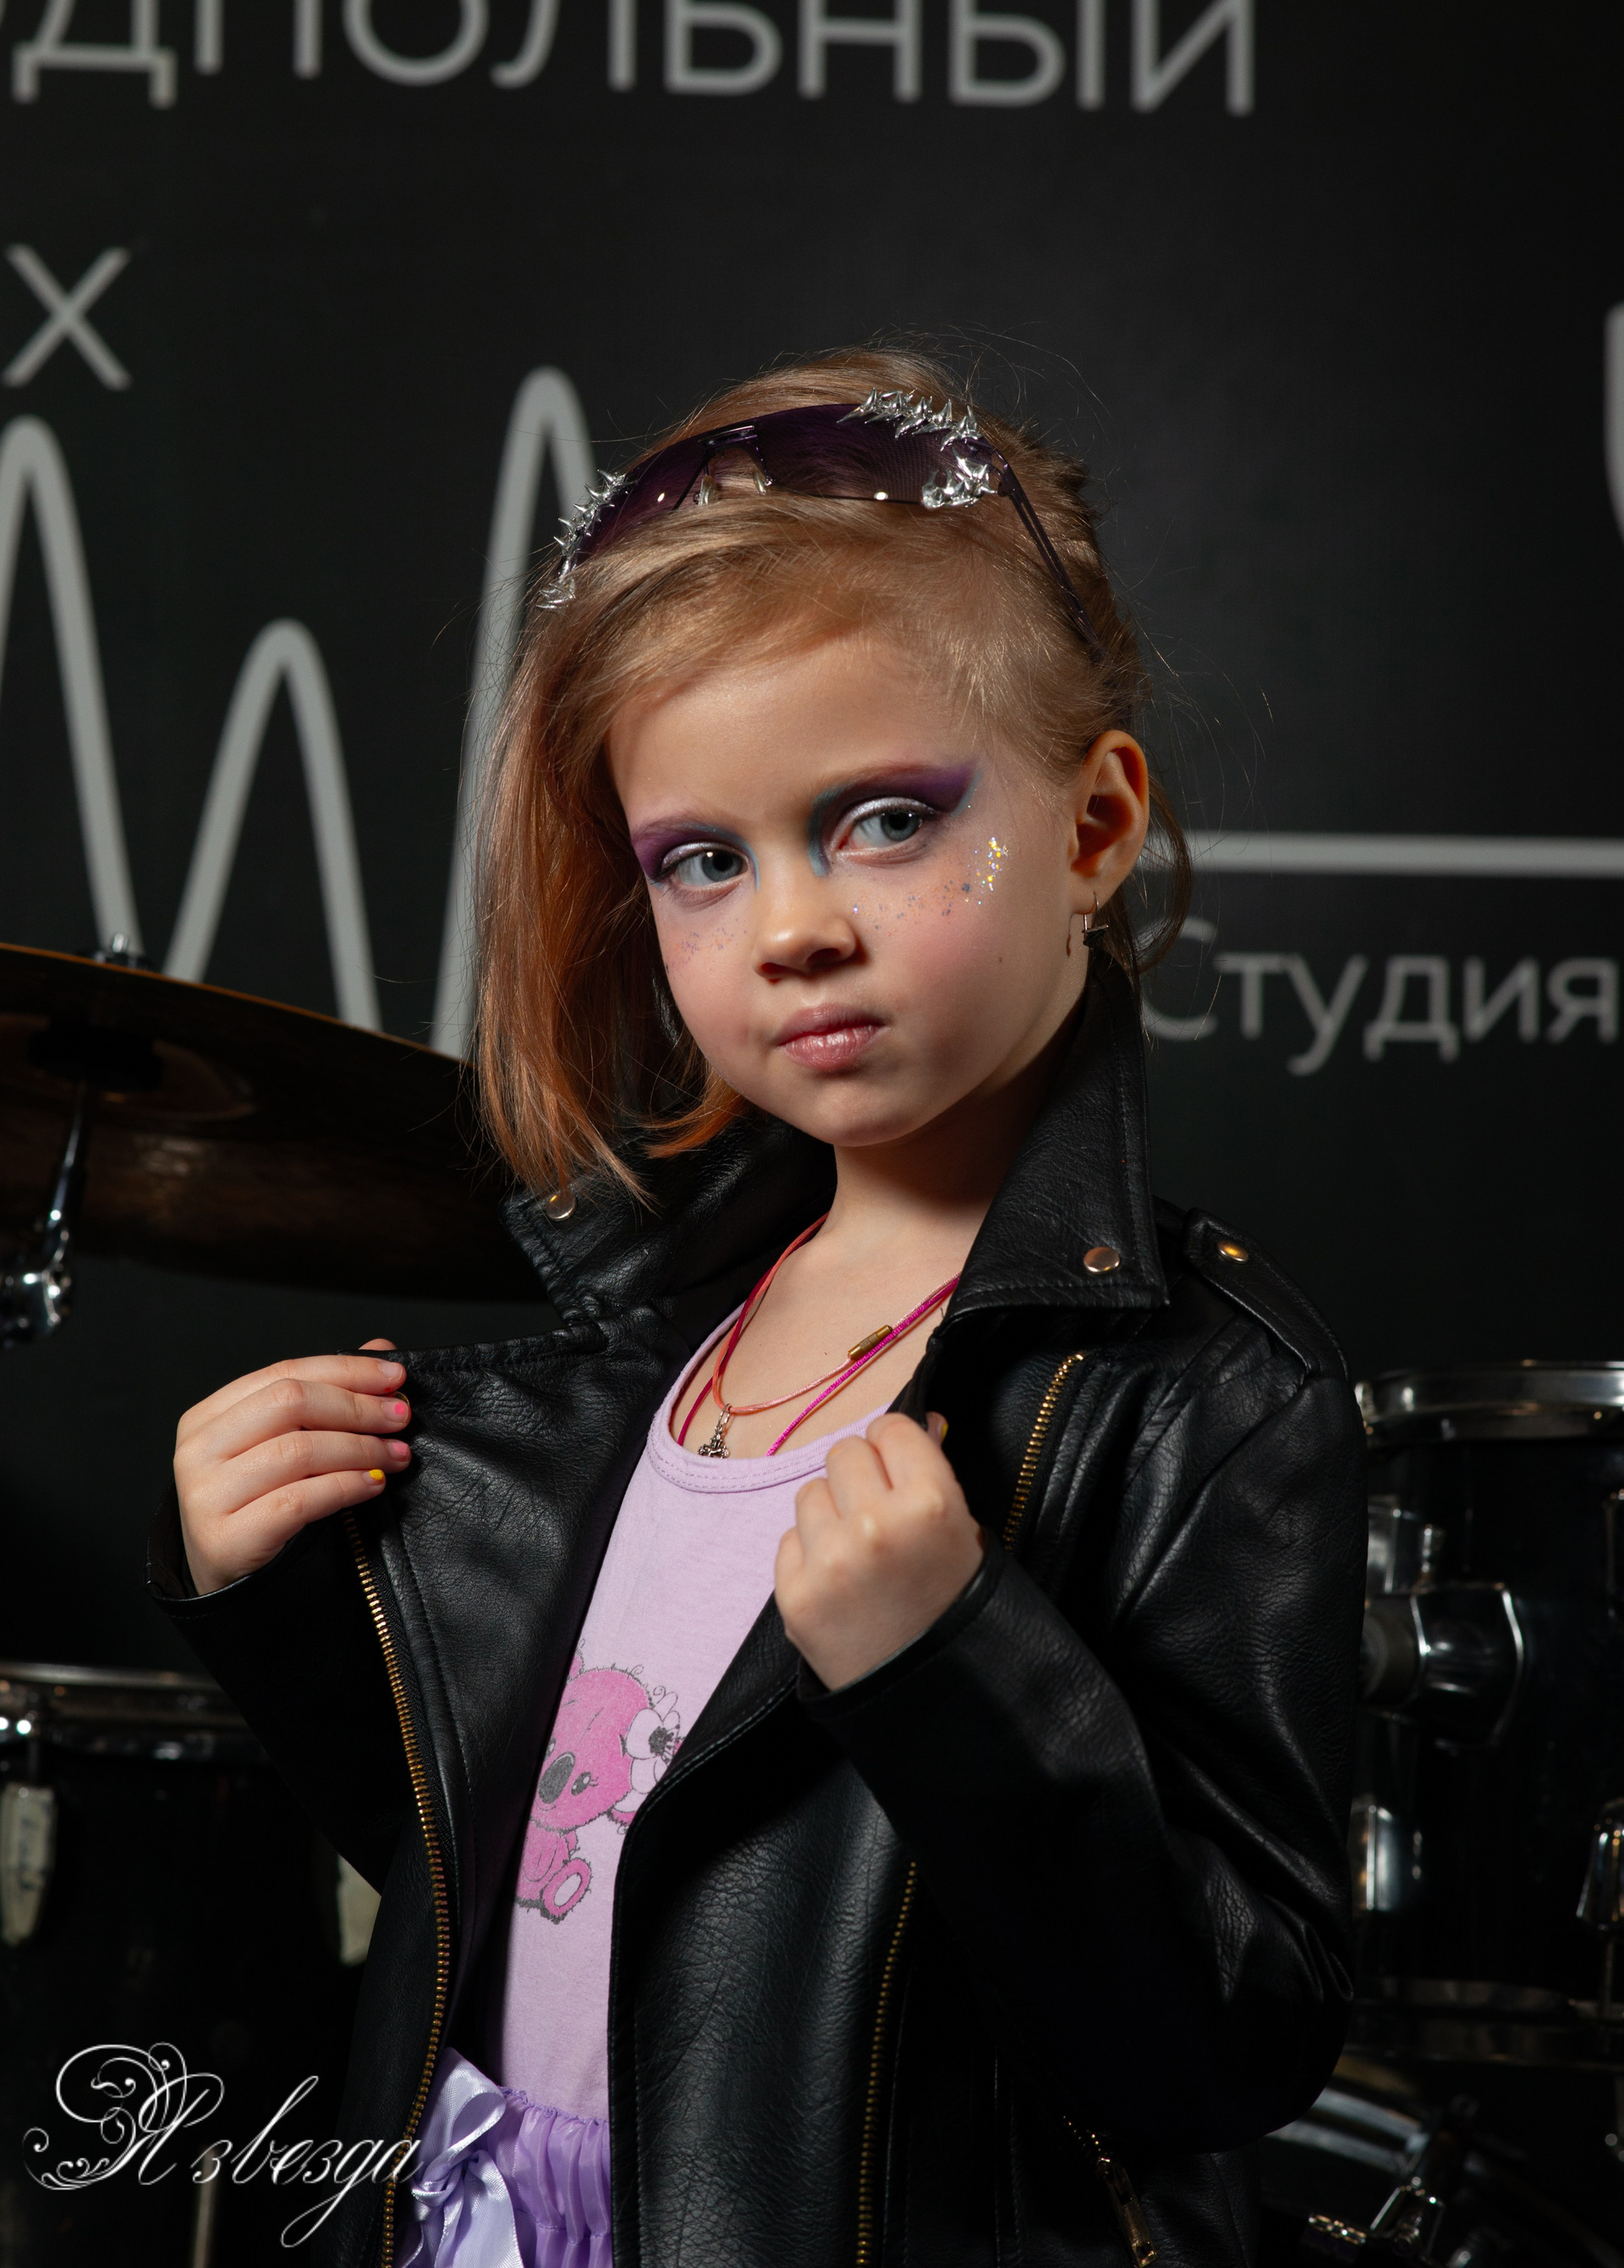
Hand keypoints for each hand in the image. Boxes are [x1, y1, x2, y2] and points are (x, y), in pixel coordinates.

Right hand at [174, 1337, 410, 1596]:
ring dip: (360, 1449)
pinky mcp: (225, 1538)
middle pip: (289, 1403)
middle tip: (400, 1417)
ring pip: (297, 1451)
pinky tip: (373, 1484)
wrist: (233, 1585)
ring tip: (396, 1456)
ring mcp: (205, 1495)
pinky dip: (345, 1487)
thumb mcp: (286, 1448)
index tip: (395, 1375)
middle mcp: (198, 1451)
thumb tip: (381, 1348)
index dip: (345, 1370)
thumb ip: (325, 1398)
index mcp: (208, 1417)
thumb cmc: (262, 1508)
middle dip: (356, 1407)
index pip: (284, 1373)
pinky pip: (297, 1501)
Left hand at [775, 1411, 983, 1690]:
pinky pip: (789, 1538)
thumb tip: (919, 1420)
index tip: (904, 1472)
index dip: (899, 1451)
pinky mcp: (794, 1595)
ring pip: (810, 1491)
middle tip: (881, 1513)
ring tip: (860, 1551)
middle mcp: (874, 1525)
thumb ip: (935, 1474)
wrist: (934, 1698)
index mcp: (931, 1503)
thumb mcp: (968, 1533)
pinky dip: (811, 1554)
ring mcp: (829, 1562)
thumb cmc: (958, 1608)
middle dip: (863, 1477)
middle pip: (845, 1452)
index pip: (892, 1427)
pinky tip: (840, 1582)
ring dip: (832, 1512)